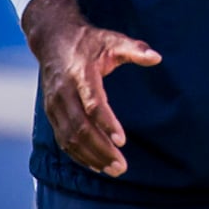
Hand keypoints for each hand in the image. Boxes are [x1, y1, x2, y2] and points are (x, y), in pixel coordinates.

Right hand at [21, 0, 160, 176]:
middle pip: (80, 127)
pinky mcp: (51, 112)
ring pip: (69, 137)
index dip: (106, 122)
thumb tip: (157, 57)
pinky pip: (62, 139)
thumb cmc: (89, 42)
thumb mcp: (112, 39)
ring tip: (113, 169)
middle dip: (100, 149)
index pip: (92, 103)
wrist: (53, 38)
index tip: (122, 140)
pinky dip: (78, 155)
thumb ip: (135, 49)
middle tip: (121, 166)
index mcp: (80, 73)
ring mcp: (54, 104)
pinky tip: (95, 165)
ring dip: (90, 156)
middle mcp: (64, 91)